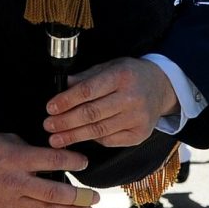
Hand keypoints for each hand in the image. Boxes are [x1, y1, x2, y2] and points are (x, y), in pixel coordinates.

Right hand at [0, 133, 97, 207]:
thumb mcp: (5, 138)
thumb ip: (29, 149)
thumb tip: (50, 157)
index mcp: (17, 159)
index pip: (53, 161)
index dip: (73, 162)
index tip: (84, 163)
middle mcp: (17, 182)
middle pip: (55, 193)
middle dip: (80, 196)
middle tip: (96, 197)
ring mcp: (11, 202)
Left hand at [43, 57, 178, 148]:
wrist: (161, 87)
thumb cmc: (129, 75)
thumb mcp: (109, 67)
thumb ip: (86, 77)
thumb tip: (61, 86)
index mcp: (121, 77)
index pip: (88, 91)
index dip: (67, 101)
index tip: (50, 108)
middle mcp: (131, 99)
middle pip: (92, 114)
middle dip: (66, 122)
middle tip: (48, 126)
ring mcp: (137, 119)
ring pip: (99, 131)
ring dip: (74, 136)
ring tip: (56, 139)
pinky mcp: (139, 134)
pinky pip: (109, 141)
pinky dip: (92, 140)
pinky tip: (79, 138)